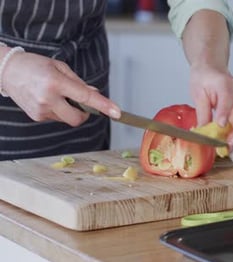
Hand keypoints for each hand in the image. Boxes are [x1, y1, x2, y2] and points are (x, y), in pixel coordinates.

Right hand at [2, 50, 120, 125]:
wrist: (7, 71)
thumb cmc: (35, 65)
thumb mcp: (60, 67)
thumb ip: (80, 83)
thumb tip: (96, 95)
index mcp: (56, 82)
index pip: (85, 98)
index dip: (103, 106)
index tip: (116, 112)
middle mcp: (48, 99)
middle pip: (78, 119)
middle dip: (85, 114)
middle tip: (82, 102)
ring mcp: (41, 110)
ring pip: (68, 119)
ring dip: (70, 110)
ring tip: (56, 94)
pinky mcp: (36, 117)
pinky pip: (57, 118)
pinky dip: (59, 111)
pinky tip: (48, 99)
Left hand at [189, 63, 232, 150]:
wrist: (212, 70)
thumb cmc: (205, 79)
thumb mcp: (198, 93)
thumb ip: (202, 113)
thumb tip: (204, 132)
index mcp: (225, 82)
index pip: (228, 96)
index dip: (225, 111)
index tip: (220, 125)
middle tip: (230, 143)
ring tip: (231, 148)